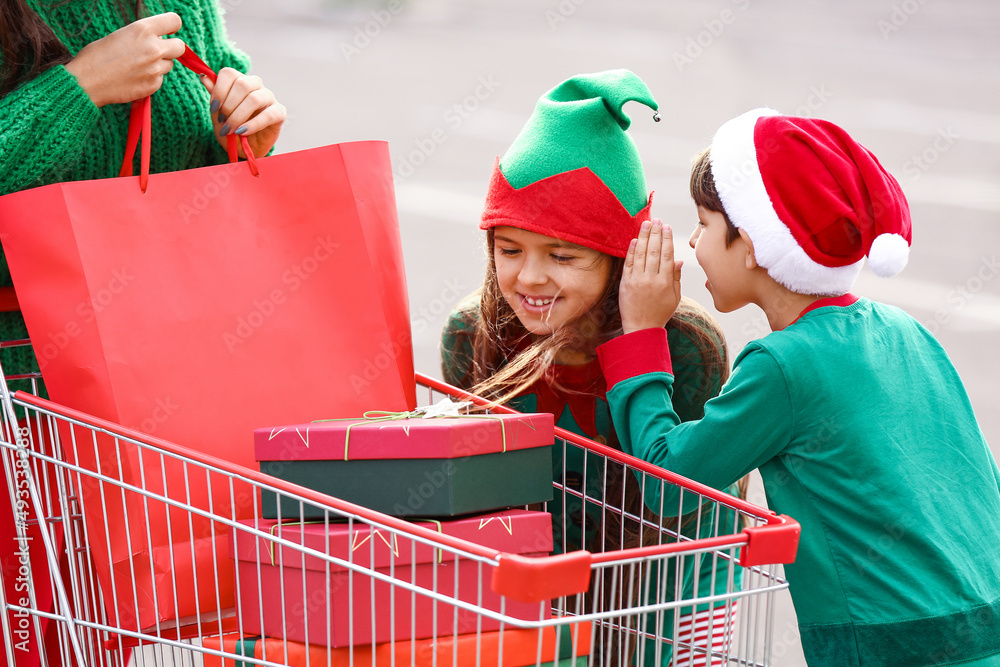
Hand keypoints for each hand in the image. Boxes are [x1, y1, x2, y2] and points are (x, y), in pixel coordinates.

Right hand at [66, 13, 185, 107]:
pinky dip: (151, 79)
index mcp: (143, 30)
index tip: (168, 31)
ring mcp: (155, 68)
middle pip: (180, 46)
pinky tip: (134, 78)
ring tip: (138, 66)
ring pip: (169, 64)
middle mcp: (153, 48)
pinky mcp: (154, 85)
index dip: (172, 26)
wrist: (86, 81)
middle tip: (158, 51)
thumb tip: (158, 38)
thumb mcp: (121, 35)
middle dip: (171, 48)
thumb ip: (143, 36)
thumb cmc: (97, 56)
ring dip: (159, 64)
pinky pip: (160, 79)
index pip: (174, 21)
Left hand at [202, 68, 285, 157]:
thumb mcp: (218, 114)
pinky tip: (243, 132)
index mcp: (239, 81)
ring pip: (254, 98)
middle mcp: (256, 85)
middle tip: (223, 122)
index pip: (229, 73)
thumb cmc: (232, 129)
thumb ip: (214, 96)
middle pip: (242, 84)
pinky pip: (268, 115)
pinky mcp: (279, 113)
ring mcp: (269, 98)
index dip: (219, 90)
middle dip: (228, 105)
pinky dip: (253, 124)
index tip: (214, 108)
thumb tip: (203, 76)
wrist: (246, 148)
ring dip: (238, 116)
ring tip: (231, 129)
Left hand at [619, 219, 682, 333]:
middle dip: (655, 233)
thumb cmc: (660, 313)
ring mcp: (637, 280)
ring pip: (641, 254)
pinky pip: (629, 263)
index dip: (667, 239)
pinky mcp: (625, 283)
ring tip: (646, 224)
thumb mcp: (674, 297)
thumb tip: (678, 260)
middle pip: (654, 251)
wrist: (641, 328)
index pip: (667, 255)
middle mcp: (651, 279)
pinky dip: (631, 251)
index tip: (666, 227)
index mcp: (665, 282)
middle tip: (656, 220)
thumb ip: (676, 278)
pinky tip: (634, 240)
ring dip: (644, 237)